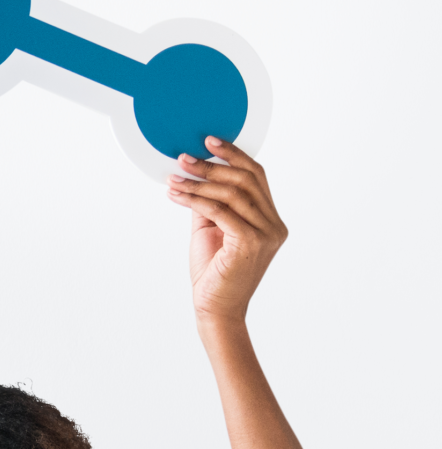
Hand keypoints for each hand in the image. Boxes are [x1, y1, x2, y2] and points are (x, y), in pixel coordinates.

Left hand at [170, 139, 285, 326]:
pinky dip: (196, 199)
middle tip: (185, 157)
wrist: (215, 308)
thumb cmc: (214, 273)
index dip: (235, 155)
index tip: (210, 141)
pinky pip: (220, 211)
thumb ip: (211, 203)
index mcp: (270, 220)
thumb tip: (195, 175)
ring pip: (233, 193)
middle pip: (247, 180)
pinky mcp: (250, 243)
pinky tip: (177, 195)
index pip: (257, 177)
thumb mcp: (211, 230)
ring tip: (175, 177)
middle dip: (214, 164)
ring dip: (199, 181)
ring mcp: (266, 234)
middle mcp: (274, 225)